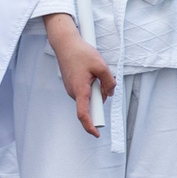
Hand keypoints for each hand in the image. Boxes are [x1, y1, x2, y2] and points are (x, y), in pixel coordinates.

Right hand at [44, 13, 115, 137]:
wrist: (65, 44)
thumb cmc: (81, 53)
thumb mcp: (101, 66)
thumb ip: (109, 81)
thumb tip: (110, 92)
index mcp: (79, 90)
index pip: (83, 114)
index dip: (90, 126)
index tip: (96, 134)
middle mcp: (73, 92)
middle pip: (91, 104)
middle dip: (101, 97)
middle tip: (103, 81)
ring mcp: (71, 89)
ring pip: (90, 96)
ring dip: (97, 89)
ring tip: (96, 72)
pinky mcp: (72, 85)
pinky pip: (86, 91)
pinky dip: (92, 85)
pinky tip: (92, 72)